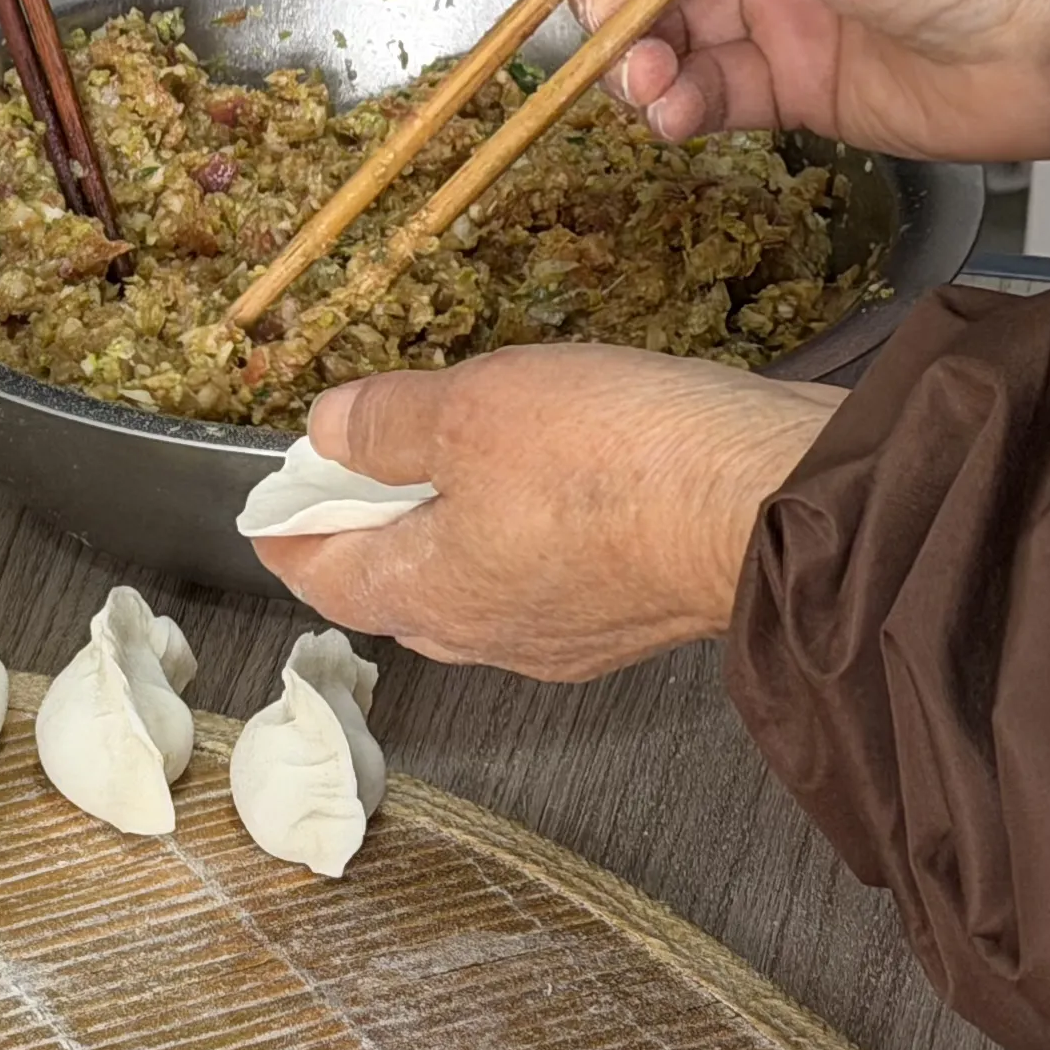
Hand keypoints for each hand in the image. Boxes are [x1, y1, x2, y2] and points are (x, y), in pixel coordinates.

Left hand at [260, 346, 843, 679]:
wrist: (775, 505)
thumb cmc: (617, 465)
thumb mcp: (470, 411)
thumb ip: (388, 425)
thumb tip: (328, 430)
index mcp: (427, 594)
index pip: (323, 576)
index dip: (289, 532)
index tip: (273, 508)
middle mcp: (490, 635)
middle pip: (397, 590)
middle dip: (370, 536)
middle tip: (357, 481)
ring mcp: (568, 637)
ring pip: (479, 592)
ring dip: (455, 538)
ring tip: (455, 476)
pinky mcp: (637, 617)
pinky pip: (556, 583)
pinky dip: (531, 541)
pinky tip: (555, 496)